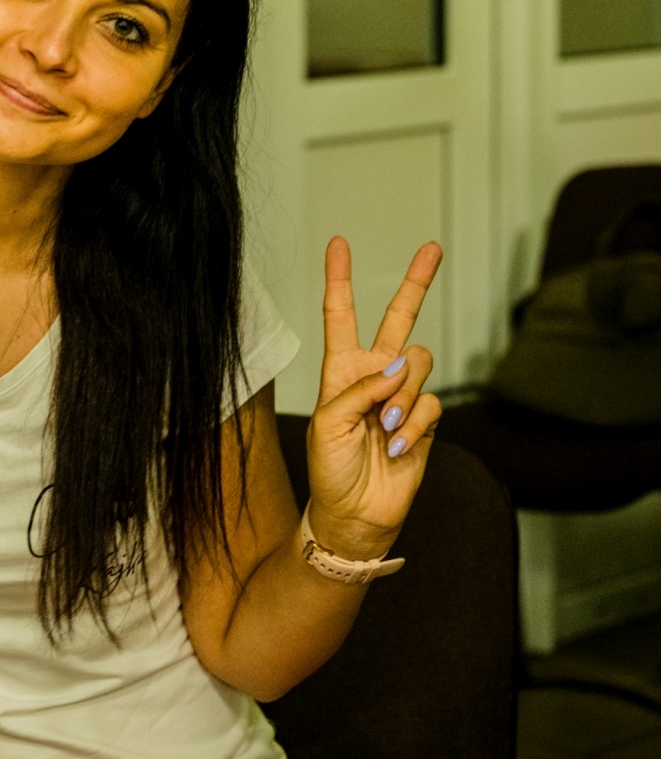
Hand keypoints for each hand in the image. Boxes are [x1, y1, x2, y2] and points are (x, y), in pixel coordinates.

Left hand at [305, 235, 442, 559]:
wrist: (354, 514)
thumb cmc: (329, 470)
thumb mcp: (327, 425)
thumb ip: (359, 390)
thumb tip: (397, 368)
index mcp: (340, 371)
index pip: (340, 316)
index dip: (339, 279)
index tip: (338, 243)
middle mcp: (374, 376)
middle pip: (400, 318)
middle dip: (417, 283)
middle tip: (432, 249)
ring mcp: (402, 397)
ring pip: (419, 364)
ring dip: (403, 394)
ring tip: (385, 427)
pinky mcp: (425, 421)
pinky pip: (432, 403)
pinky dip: (415, 423)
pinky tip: (398, 445)